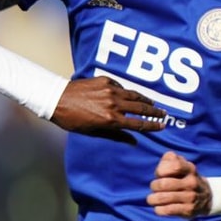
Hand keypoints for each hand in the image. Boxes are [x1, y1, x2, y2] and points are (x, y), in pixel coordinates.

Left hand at [51, 77, 166, 142]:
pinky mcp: (105, 80)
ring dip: (145, 99)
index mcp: (111, 120)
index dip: (152, 126)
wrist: (56, 99)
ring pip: (134, 95)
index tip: (162, 126)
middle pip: (141, 108)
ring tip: (152, 103)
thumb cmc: (71, 120)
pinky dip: (126, 91)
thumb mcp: (92, 132)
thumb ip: (115, 135)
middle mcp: (114, 104)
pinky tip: (129, 95)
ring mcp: (110, 90)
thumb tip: (133, 140)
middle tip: (164, 113)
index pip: (138, 124)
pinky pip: (121, 86)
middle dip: (154, 111)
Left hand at [148, 151, 207, 216]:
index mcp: (190, 169)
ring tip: (153, 199)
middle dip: (154, 186)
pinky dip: (158, 209)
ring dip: (152, 199)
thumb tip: (163, 163)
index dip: (161, 170)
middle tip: (155, 188)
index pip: (174, 166)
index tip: (160, 174)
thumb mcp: (181, 165)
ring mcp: (191, 197)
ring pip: (161, 198)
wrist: (206, 197)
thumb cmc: (184, 178)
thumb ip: (169, 159)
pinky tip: (160, 207)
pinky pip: (166, 210)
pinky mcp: (188, 210)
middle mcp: (192, 182)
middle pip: (163, 184)